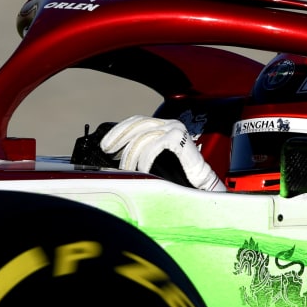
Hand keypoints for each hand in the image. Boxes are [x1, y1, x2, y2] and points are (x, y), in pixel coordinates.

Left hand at [100, 116, 225, 191]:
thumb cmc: (178, 176)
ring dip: (131, 155)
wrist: (201, 185)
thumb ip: (139, 152)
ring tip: (127, 169)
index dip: (118, 131)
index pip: (136, 121)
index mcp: (163, 125)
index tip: (105, 144)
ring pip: (142, 137)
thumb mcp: (154, 159)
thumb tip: (114, 154)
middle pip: (136, 124)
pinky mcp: (178, 137)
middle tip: (107, 151)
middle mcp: (169, 123)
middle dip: (118, 137)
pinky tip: (141, 170)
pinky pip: (153, 146)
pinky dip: (144, 159)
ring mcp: (174, 128)